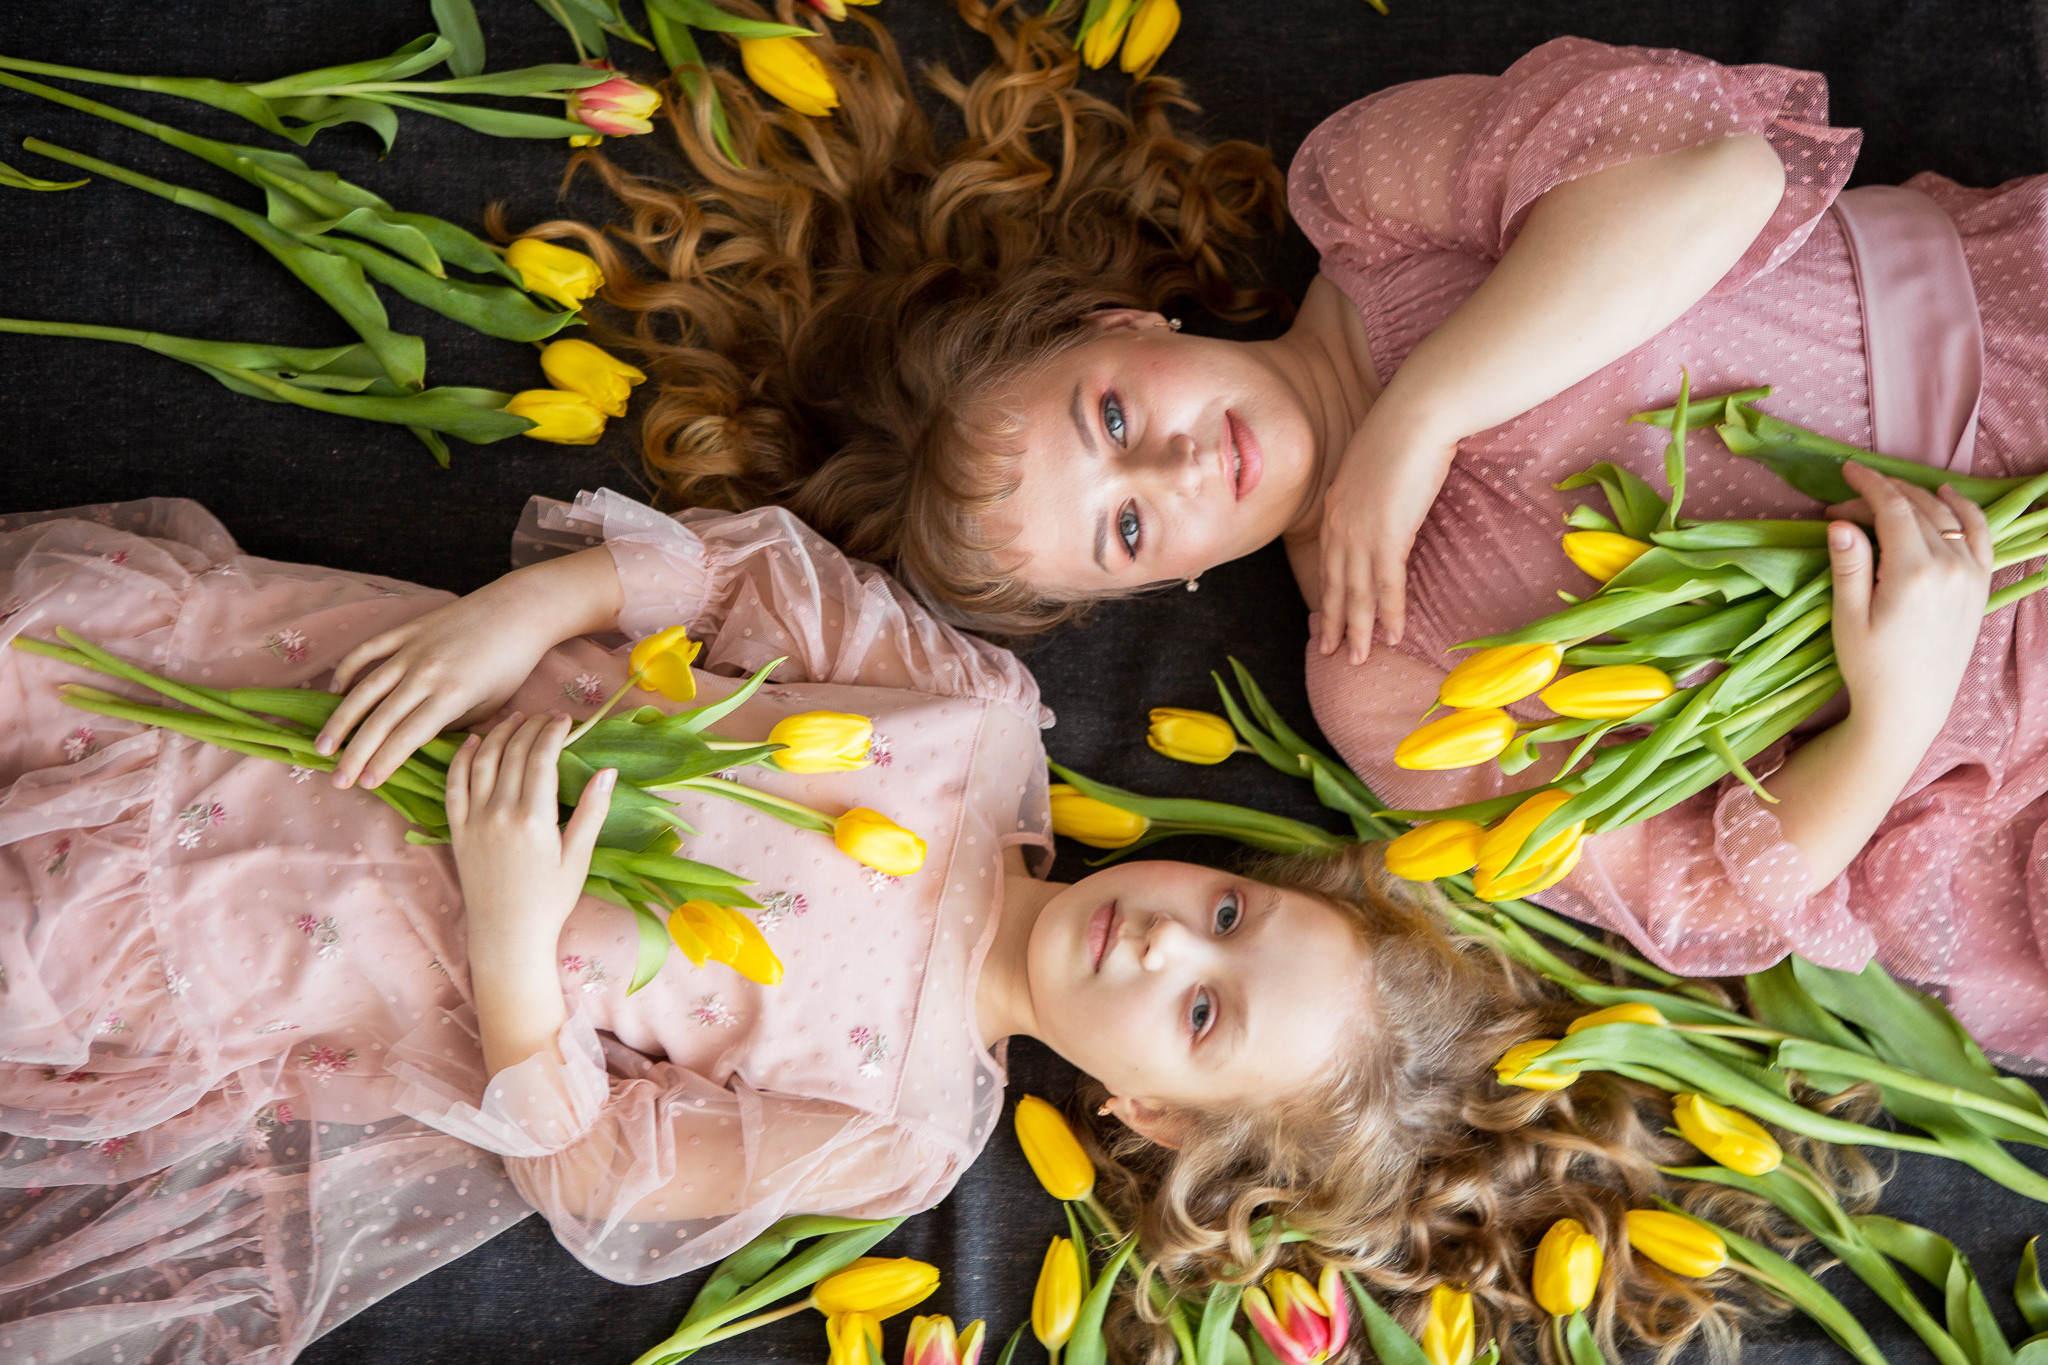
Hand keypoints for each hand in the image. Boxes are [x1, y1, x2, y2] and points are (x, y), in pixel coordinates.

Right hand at [315, 548, 621, 790]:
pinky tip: (336, 691)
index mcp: (450, 696)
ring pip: (365, 689)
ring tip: (323, 745)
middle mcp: (425, 673)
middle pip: (380, 720)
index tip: (366, 784)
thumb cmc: (511, 664)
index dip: (384, 762)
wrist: (517, 611)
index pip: (407, 737)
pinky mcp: (407, 630)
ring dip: (341, 719)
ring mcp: (412, 649)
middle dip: (355, 753)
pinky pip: (369, 651)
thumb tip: (422, 742)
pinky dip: (348, 669)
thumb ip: (454, 725)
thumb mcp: (491, 704)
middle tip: (337, 779)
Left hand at [447, 712, 614, 969]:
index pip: (541, 757)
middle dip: (531, 727)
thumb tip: (608, 772)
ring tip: (514, 719)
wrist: (507, 935)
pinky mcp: (457, 831)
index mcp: (534, 819)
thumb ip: (591, 811)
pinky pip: (454, 785)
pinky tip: (474, 743)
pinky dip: (462, 758)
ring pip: (483, 761)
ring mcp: (474, 820)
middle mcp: (500, 813)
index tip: (565, 720)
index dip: (553, 732)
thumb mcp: (578, 857)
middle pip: (514, 753)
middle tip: (546, 717)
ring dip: (499, 734)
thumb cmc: (550, 901)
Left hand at [1315, 424, 1457, 663]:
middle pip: (1334, 583)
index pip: (1327, 559)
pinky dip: (1390, 614)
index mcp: (1334, 506)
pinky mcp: (1388, 536)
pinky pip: (1387, 586)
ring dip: (1358, 630)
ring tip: (1356, 658)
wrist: (1415, 416)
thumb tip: (1382, 502)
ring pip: (1356, 593)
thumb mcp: (1375, 463)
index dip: (1326, 591)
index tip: (1323, 614)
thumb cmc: (1402, 431)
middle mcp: (1340, 524)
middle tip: (1328, 651)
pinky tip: (1393, 637)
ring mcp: (1362, 533)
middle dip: (1332, 621)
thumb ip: (1371, 489)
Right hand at [1827, 463, 1992, 740]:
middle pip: (1916, 509)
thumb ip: (1849, 566)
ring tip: (1887, 494)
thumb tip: (1841, 523)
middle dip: (1880, 496)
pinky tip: (1946, 496)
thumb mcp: (1848, 619)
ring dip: (1916, 497)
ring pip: (1946, 516)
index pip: (1893, 509)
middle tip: (1844, 504)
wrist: (1910, 707)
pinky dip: (1965, 509)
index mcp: (1913, 573)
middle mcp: (1950, 567)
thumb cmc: (1870, 667)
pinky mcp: (1979, 586)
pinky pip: (1980, 533)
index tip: (1847, 471)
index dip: (1869, 485)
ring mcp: (1971, 575)